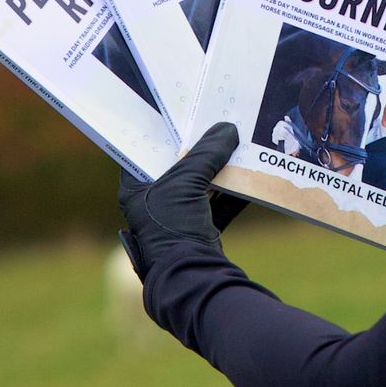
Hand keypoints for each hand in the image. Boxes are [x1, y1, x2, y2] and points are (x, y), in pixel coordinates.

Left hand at [118, 122, 247, 278]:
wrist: (191, 275)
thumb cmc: (173, 227)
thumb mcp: (185, 183)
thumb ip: (206, 154)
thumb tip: (228, 129)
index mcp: (136, 188)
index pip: (146, 150)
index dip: (162, 131)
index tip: (180, 111)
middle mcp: (155, 200)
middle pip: (178, 164)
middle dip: (198, 145)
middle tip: (213, 120)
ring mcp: (179, 215)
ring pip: (201, 182)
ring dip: (219, 166)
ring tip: (235, 141)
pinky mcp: (201, 227)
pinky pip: (218, 201)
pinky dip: (233, 189)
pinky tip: (249, 173)